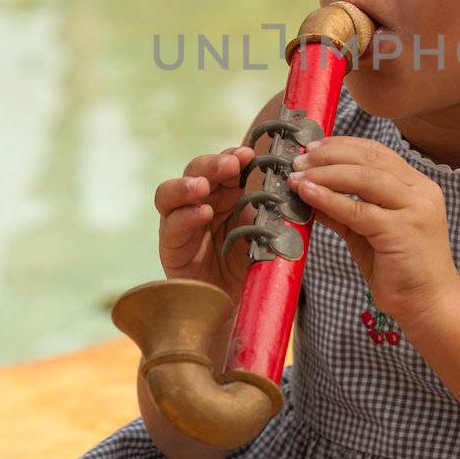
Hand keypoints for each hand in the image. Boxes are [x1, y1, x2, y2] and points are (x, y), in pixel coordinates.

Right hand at [153, 146, 256, 300]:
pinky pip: (171, 226)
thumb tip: (289, 182)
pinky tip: (201, 213)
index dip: (234, 157)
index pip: (224, 167)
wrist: (240, 304)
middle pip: (196, 171)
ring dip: (187, 185)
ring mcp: (181, 222)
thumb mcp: (265, 230)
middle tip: (232, 164)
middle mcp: (200, 202)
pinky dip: (185, 216)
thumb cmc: (252, 263)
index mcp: (226, 194)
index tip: (249, 154)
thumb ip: (270, 208)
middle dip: (213, 164)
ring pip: (170, 193)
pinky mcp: (171, 246)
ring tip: (203, 186)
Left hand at [286, 136, 459, 330]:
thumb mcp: (367, 232)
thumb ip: (343, 210)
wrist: (429, 304)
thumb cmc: (399, 269)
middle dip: (329, 155)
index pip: (377, 153)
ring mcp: (415, 209)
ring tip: (297, 175)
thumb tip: (308, 191)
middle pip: (369, 159)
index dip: (342, 145)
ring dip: (325, 173)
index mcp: (417, 186)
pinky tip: (309, 194)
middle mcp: (421, 191)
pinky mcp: (403, 230)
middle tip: (298, 159)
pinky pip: (359, 210)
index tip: (312, 147)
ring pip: (364, 178)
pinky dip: (330, 198)